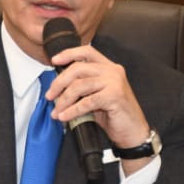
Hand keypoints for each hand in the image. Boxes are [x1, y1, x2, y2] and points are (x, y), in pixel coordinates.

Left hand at [46, 43, 151, 161]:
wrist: (132, 131)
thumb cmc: (114, 114)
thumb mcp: (96, 95)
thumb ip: (82, 86)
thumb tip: (57, 87)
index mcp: (108, 67)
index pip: (86, 52)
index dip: (69, 54)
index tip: (54, 61)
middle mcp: (112, 71)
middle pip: (77, 69)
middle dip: (59, 83)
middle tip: (50, 96)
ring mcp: (115, 82)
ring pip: (79, 86)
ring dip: (63, 100)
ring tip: (56, 111)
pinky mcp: (114, 96)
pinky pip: (86, 102)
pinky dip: (72, 111)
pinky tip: (65, 117)